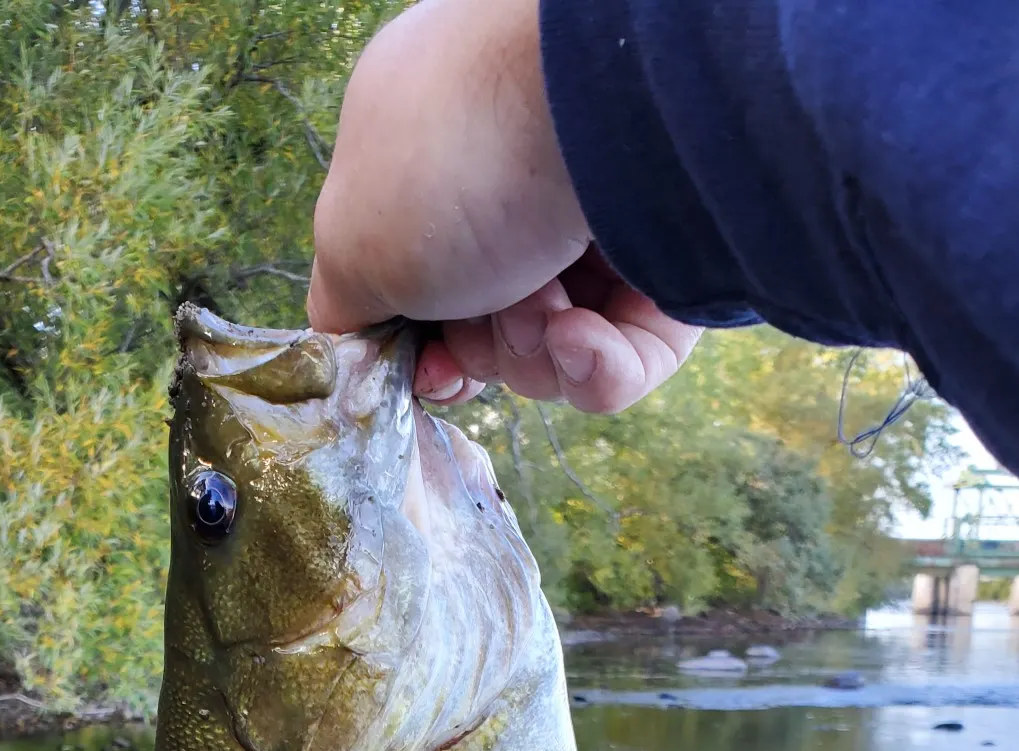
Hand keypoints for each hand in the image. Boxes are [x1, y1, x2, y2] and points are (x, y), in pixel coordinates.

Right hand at [306, 0, 700, 412]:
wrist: (605, 113)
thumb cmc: (456, 164)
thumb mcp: (352, 244)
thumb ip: (344, 307)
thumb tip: (356, 352)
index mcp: (436, 159)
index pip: (427, 285)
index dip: (424, 345)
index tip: (426, 369)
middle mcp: (518, 185)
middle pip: (491, 331)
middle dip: (483, 348)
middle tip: (487, 317)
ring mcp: (600, 224)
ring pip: (557, 355)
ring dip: (535, 356)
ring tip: (546, 308)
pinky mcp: (673, 266)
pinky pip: (628, 361)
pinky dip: (598, 369)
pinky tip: (584, 337)